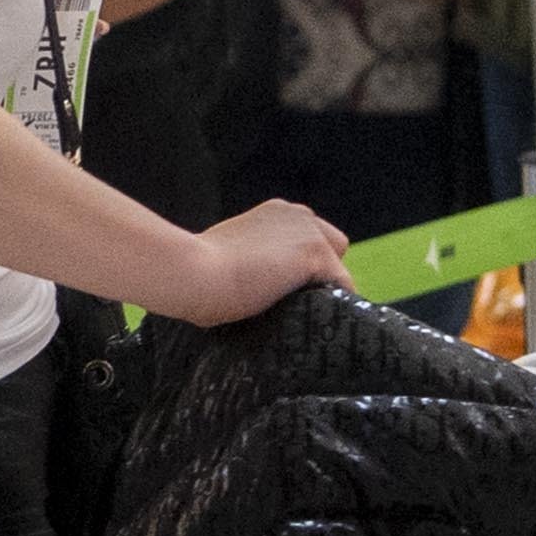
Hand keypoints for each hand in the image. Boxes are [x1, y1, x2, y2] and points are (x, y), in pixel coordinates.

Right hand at [156, 197, 354, 325]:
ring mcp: (309, 232)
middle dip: (321, 275)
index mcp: (277, 214)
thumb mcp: (230, 257)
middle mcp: (298, 215)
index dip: (302, 268)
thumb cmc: (199, 275)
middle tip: (296, 304)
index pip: (310, 240)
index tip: (286, 292)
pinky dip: (332, 306)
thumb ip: (256, 261)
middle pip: (334, 250)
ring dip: (325, 292)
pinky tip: (312, 321)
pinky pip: (343, 288)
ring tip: (302, 318)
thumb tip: (263, 288)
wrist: (193, 274)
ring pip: (339, 272)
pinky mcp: (315, 254)